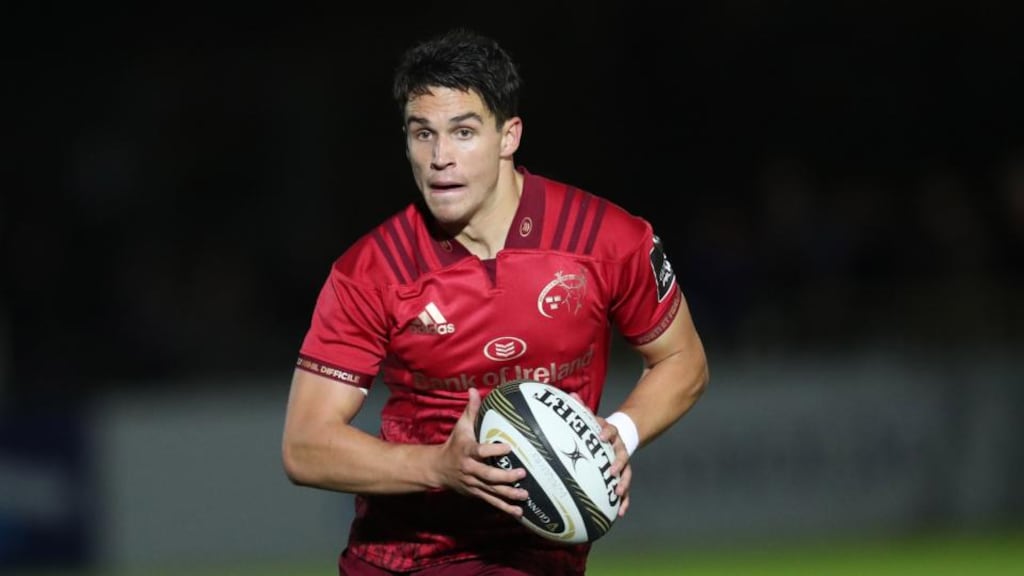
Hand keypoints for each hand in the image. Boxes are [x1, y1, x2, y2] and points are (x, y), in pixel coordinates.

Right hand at [436, 387, 528, 516]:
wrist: (438, 469)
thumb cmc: (454, 444)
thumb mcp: (461, 426)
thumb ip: (471, 410)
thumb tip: (474, 389)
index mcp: (467, 451)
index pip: (480, 451)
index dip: (493, 450)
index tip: (507, 446)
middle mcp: (470, 469)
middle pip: (488, 475)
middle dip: (505, 476)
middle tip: (522, 473)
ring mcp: (473, 484)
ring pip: (492, 491)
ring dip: (509, 495)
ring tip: (524, 495)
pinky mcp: (477, 494)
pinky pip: (492, 502)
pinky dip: (505, 508)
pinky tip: (519, 513)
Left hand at [568, 392, 631, 517]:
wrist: (620, 436)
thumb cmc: (598, 430)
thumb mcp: (591, 419)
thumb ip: (582, 409)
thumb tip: (570, 394)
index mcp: (611, 434)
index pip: (611, 431)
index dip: (606, 432)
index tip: (601, 436)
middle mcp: (620, 449)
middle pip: (622, 455)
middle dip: (618, 463)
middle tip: (611, 470)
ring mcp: (623, 463)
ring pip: (626, 474)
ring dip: (623, 484)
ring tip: (617, 493)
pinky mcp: (623, 475)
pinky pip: (625, 489)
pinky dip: (624, 501)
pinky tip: (620, 513)